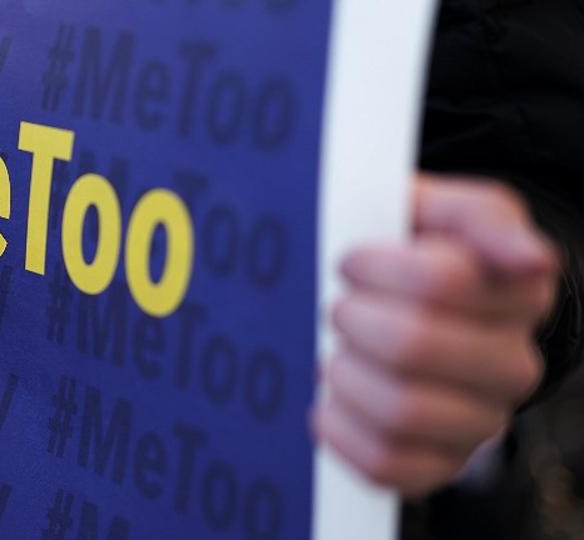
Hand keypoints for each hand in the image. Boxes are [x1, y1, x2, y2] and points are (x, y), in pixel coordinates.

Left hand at [316, 174, 558, 496]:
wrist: (394, 308)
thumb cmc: (412, 254)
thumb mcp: (442, 211)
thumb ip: (485, 218)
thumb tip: (535, 257)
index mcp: (518, 295)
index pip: (438, 281)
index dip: (373, 266)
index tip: (352, 261)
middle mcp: (513, 367)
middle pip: (412, 345)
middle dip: (354, 319)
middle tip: (341, 308)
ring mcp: (480, 423)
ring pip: (399, 409)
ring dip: (345, 374)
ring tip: (338, 354)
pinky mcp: (440, 465)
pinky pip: (385, 464)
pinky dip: (340, 430)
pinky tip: (329, 401)